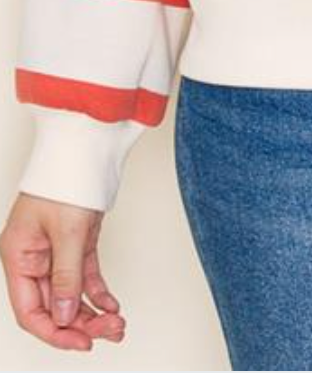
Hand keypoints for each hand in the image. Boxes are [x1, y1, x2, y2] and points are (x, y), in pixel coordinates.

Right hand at [0, 192, 125, 351]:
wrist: (88, 143)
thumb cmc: (66, 176)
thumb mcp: (67, 230)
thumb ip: (65, 277)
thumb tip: (64, 318)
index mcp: (18, 255)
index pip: (29, 310)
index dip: (54, 332)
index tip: (81, 343)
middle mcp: (34, 257)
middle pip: (52, 306)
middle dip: (81, 324)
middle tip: (110, 331)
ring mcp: (56, 250)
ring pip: (71, 294)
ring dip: (93, 312)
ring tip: (118, 323)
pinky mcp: (77, 242)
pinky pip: (84, 277)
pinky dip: (98, 293)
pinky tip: (113, 305)